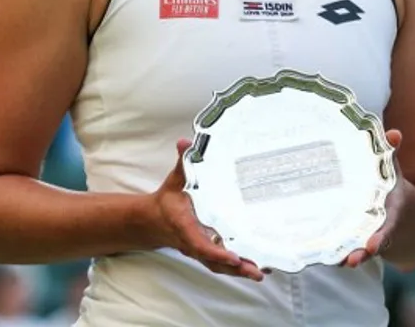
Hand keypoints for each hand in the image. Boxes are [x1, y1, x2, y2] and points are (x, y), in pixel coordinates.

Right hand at [151, 138, 267, 279]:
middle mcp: (192, 243)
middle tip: (257, 271)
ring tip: (261, 272)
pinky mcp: (205, 253)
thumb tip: (185, 142)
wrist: (153, 221)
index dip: (215, 252)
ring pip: (218, 266)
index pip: (199, 243)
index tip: (232, 257)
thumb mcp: (175, 179)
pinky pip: (220, 264)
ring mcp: (199, 251)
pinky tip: (257, 267)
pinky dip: (237, 268)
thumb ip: (183, 162)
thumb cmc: (167, 200)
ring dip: (239, 271)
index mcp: (184, 226)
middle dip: (235, 268)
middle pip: (214, 260)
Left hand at [342, 129, 403, 268]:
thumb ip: (391, 153)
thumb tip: (393, 133)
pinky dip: (333, 252)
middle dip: (360, 254)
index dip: (379, 239)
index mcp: (390, 215)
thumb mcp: (394, 171)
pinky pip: (342, 249)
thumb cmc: (394, 189)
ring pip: (354, 251)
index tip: (372, 246)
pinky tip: (316, 253)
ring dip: (344, 256)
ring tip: (334, 261)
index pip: (386, 229)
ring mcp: (364, 239)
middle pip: (368, 246)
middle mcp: (377, 231)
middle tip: (350, 261)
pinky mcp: (351, 241)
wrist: (408, 218)